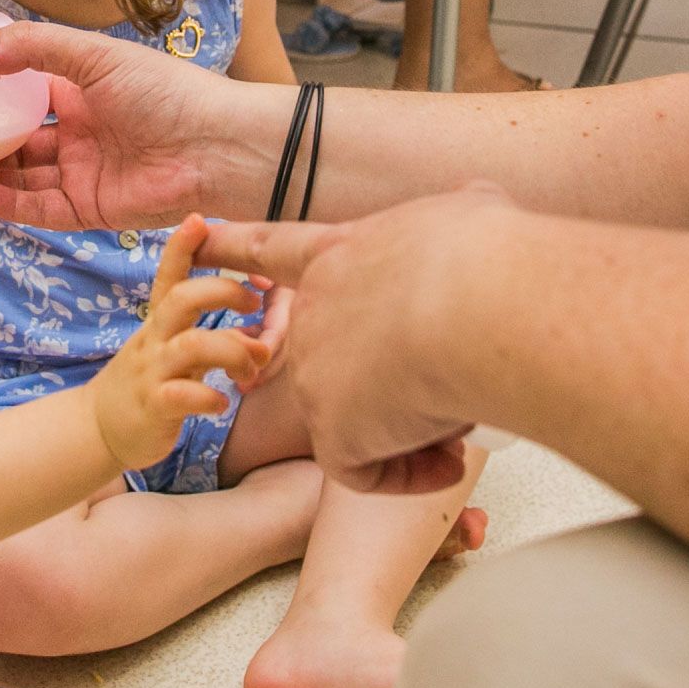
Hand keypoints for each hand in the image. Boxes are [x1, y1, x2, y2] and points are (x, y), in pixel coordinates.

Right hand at [0, 22, 269, 230]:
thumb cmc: (167, 91)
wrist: (219, 146)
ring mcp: (85, 172)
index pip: (23, 94)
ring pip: (21, 178)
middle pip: (16, 142)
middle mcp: (81, 133)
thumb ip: (34, 49)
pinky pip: (40, 208)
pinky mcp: (92, 208)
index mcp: (84, 91)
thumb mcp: (96, 56)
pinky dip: (8, 202)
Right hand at [87, 215, 270, 470]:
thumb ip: (206, 332)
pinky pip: (183, 395)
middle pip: (181, 298)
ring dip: (233, 350)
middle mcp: (154, 340)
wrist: (99, 429)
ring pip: (191, 345)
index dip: (182, 247)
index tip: (199, 220)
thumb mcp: (169, 347)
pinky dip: (211, 397)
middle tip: (254, 303)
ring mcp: (152, 372)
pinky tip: (223, 403)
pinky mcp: (154, 407)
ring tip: (251, 368)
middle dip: (223, 290)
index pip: (168, 275)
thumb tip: (259, 326)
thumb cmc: (149, 383)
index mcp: (159, 322)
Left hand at [196, 183, 519, 493]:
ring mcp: (315, 371)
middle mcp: (317, 310)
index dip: (234, 246)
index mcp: (344, 252)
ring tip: (466, 408)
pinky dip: (408, 473)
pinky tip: (445, 459)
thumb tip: (477, 213)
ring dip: (416, 423)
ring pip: (363, 416)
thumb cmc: (490, 259)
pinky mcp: (330, 429)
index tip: (198, 238)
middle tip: (448, 378)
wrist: (480, 307)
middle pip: (336, 356)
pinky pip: (363, 468)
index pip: (274, 249)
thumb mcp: (471, 215)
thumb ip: (458, 220)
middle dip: (393, 377)